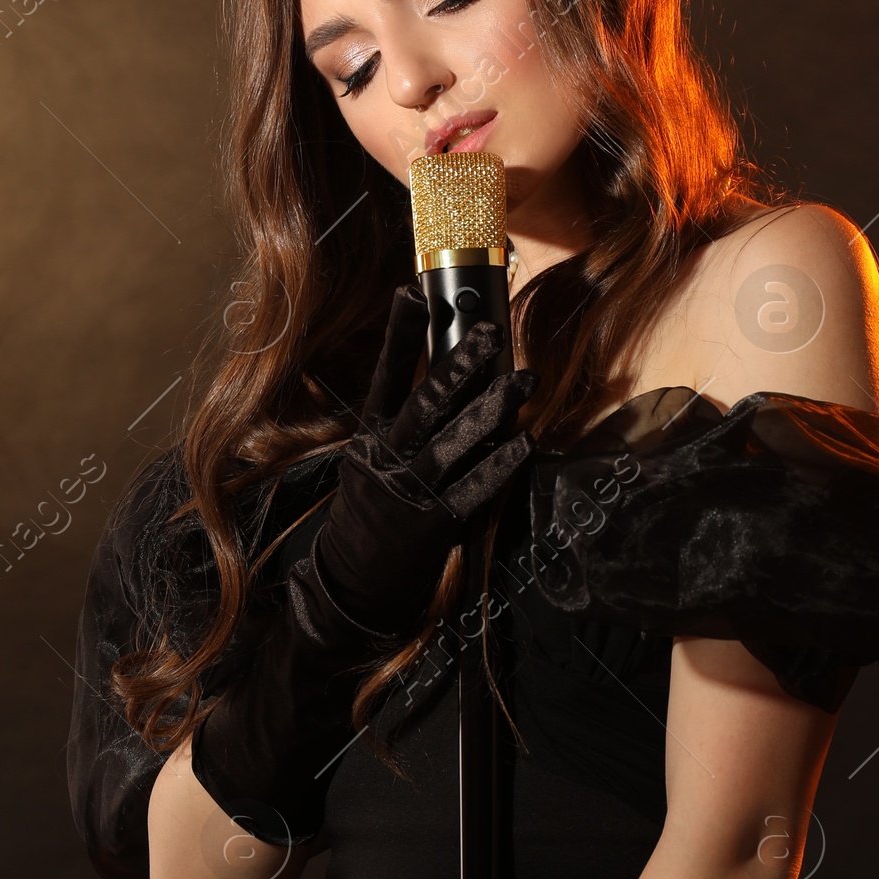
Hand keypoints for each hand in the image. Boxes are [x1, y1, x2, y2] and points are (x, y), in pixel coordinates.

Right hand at [316, 282, 534, 638]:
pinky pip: (472, 490)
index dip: (400, 335)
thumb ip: (403, 425)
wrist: (353, 586)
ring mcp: (408, 493)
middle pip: (424, 403)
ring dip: (492, 408)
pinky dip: (499, 465)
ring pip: (452, 441)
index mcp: (370, 438)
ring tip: (524, 379)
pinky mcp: (432, 526)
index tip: (414, 292)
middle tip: (492, 333)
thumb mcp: (372, 464)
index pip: (384, 376)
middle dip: (459, 365)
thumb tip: (448, 376)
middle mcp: (386, 459)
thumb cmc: (372, 515)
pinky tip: (525, 444)